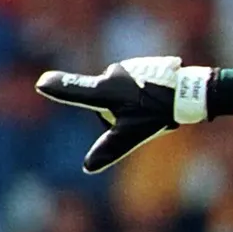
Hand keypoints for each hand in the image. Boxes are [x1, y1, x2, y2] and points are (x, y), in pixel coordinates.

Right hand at [35, 56, 212, 173]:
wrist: (190, 92)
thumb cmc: (159, 113)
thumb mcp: (132, 134)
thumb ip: (108, 149)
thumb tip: (88, 167)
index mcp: (104, 89)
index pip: (74, 90)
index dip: (56, 88)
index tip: (42, 83)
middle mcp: (111, 73)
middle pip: (102, 100)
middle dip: (117, 113)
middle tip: (141, 119)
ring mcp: (127, 66)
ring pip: (119, 92)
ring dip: (132, 103)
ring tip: (152, 110)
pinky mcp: (140, 64)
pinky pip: (134, 85)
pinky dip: (143, 94)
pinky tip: (159, 100)